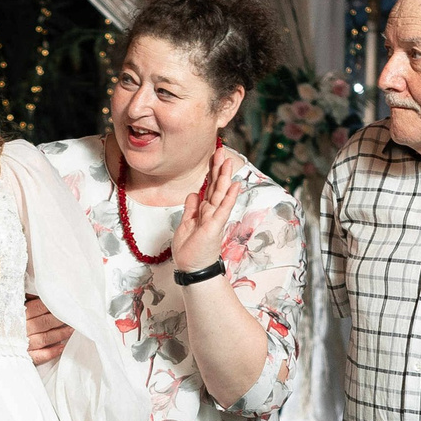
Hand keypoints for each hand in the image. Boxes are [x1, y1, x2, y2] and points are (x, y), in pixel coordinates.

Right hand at [23, 295, 73, 364]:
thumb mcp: (2, 304)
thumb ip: (19, 297)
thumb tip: (34, 292)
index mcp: (17, 313)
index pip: (41, 307)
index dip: (54, 304)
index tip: (64, 302)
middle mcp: (21, 328)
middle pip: (47, 321)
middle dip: (62, 317)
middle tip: (74, 314)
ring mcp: (23, 344)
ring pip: (47, 337)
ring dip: (61, 333)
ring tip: (72, 329)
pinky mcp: (22, 357)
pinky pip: (40, 356)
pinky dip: (52, 352)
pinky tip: (62, 347)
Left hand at [170, 146, 243, 275]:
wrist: (192, 270)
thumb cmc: (190, 251)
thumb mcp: (185, 225)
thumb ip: (191, 209)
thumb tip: (193, 193)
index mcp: (203, 211)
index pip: (208, 187)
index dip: (210, 172)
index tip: (213, 157)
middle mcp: (211, 213)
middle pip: (215, 186)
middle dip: (218, 168)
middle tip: (220, 151)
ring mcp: (214, 219)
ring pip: (220, 194)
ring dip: (224, 177)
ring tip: (228, 161)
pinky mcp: (215, 226)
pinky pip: (223, 209)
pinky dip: (228, 197)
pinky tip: (234, 185)